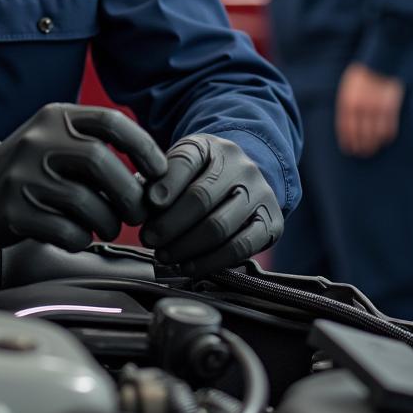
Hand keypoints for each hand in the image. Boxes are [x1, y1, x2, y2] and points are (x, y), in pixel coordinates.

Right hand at [0, 103, 167, 251]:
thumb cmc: (32, 167)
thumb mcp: (59, 139)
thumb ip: (97, 148)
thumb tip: (152, 178)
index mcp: (57, 117)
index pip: (109, 121)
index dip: (142, 147)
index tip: (158, 172)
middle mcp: (39, 140)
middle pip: (100, 160)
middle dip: (128, 192)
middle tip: (137, 212)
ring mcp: (24, 174)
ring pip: (84, 200)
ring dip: (108, 221)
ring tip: (108, 226)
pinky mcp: (14, 209)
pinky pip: (65, 230)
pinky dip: (82, 239)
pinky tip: (80, 236)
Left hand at [140, 134, 281, 274]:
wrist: (244, 179)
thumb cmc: (201, 175)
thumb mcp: (180, 165)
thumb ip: (159, 180)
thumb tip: (141, 205)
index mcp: (212, 146)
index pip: (186, 160)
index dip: (166, 184)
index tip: (149, 203)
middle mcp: (241, 166)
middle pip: (201, 197)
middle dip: (169, 223)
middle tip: (148, 238)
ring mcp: (260, 194)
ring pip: (219, 226)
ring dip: (186, 246)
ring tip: (164, 254)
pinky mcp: (272, 223)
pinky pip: (241, 248)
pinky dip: (211, 261)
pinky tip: (189, 265)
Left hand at [336, 62, 403, 156]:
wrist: (381, 61)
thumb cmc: (362, 73)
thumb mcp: (348, 86)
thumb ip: (348, 103)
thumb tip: (348, 120)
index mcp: (348, 101)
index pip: (346, 127)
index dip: (347, 140)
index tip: (348, 149)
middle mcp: (361, 107)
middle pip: (360, 134)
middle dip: (360, 146)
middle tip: (361, 153)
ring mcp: (377, 108)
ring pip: (375, 134)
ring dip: (374, 144)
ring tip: (372, 150)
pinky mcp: (391, 108)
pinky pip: (389, 127)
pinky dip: (386, 136)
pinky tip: (384, 140)